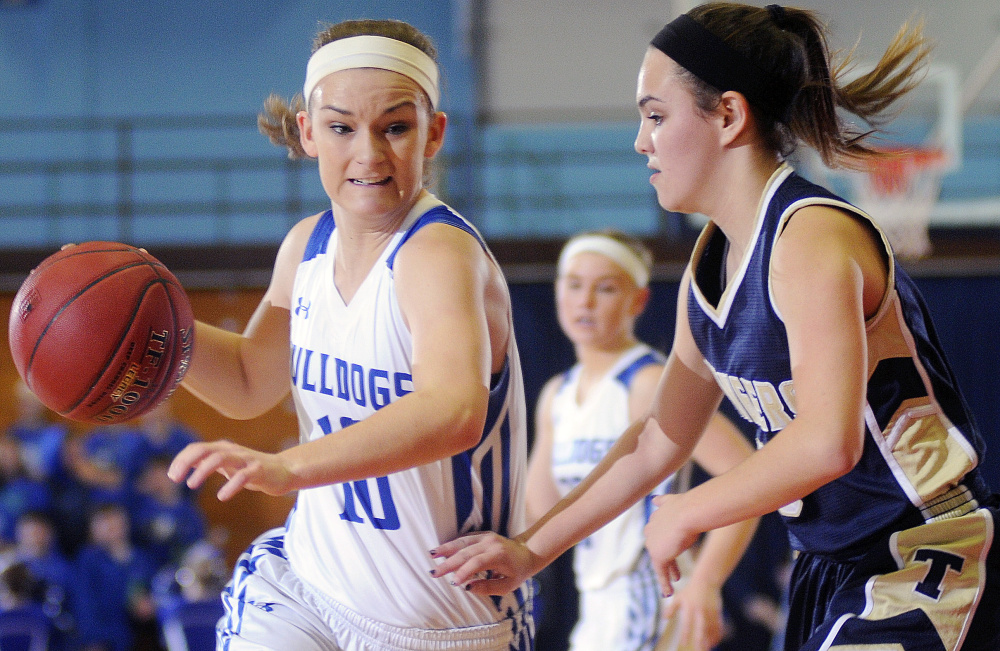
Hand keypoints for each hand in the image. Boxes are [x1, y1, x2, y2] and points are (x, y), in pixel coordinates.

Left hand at [168, 440, 295, 500]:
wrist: (284, 471)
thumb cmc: (251, 469)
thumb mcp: (227, 464)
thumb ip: (207, 462)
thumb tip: (182, 465)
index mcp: (223, 449)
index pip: (197, 448)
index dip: (181, 459)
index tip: (172, 476)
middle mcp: (233, 451)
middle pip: (206, 449)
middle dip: (187, 462)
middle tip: (175, 479)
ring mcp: (246, 459)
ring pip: (221, 458)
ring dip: (203, 470)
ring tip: (191, 485)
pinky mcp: (259, 470)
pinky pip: (243, 476)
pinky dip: (231, 485)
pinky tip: (222, 496)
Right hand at [429, 531, 539, 594]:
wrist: (527, 552)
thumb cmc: (518, 571)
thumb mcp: (508, 586)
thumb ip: (488, 588)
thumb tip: (467, 587)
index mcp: (498, 555)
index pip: (477, 563)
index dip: (464, 572)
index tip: (453, 583)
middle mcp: (490, 543)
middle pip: (465, 552)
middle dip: (448, 563)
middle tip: (434, 573)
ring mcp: (486, 536)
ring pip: (462, 541)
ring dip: (446, 548)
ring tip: (431, 555)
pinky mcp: (482, 535)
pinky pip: (465, 539)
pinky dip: (452, 544)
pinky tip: (441, 551)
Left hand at [644, 493, 699, 597]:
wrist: (687, 514)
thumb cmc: (687, 507)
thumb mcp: (673, 501)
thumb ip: (663, 502)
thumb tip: (654, 499)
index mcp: (655, 517)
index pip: (658, 531)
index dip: (666, 539)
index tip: (673, 545)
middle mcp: (651, 531)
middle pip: (658, 546)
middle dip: (667, 555)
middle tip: (675, 565)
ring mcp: (653, 544)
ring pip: (660, 560)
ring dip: (668, 570)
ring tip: (676, 579)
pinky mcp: (658, 557)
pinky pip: (661, 573)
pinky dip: (664, 582)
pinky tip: (668, 592)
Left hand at [662, 574, 725, 650]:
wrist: (706, 580)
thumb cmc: (691, 590)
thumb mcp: (679, 597)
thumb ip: (671, 608)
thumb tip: (664, 618)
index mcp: (690, 608)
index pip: (687, 624)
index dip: (686, 634)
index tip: (684, 644)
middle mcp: (700, 611)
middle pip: (702, 629)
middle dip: (701, 641)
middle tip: (700, 650)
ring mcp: (710, 612)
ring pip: (711, 629)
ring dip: (710, 640)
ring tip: (707, 649)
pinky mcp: (717, 612)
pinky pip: (718, 626)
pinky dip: (717, 635)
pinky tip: (714, 642)